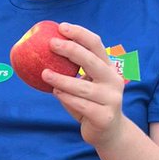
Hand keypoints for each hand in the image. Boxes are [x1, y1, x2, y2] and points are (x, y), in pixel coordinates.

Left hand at [44, 23, 126, 149]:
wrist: (109, 132)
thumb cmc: (91, 103)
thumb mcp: (86, 84)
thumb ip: (74, 71)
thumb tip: (45, 52)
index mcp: (109, 68)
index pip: (96, 45)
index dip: (80, 34)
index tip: (61, 27)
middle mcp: (113, 81)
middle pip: (92, 61)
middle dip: (71, 49)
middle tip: (51, 44)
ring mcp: (111, 99)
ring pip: (83, 87)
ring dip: (61, 79)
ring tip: (45, 73)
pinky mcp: (105, 116)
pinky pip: (82, 105)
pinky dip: (67, 98)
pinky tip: (55, 92)